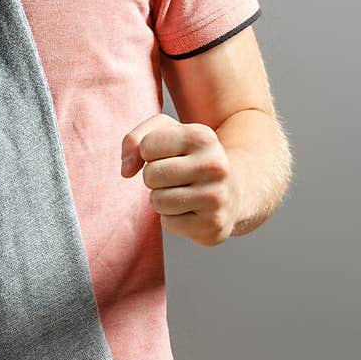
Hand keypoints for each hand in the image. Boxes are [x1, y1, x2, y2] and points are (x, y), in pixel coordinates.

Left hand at [120, 113, 238, 245]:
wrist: (234, 191)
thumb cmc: (191, 159)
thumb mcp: (167, 134)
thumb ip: (135, 139)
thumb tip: (126, 170)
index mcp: (203, 137)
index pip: (147, 145)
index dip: (149, 153)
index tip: (168, 155)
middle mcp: (215, 165)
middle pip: (151, 175)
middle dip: (154, 178)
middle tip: (176, 178)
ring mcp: (217, 197)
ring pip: (157, 201)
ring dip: (162, 199)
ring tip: (183, 194)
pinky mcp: (213, 225)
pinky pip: (168, 224)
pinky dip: (172, 219)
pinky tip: (191, 210)